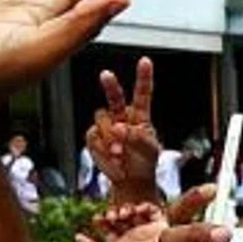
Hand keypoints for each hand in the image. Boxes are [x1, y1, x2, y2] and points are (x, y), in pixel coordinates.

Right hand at [85, 57, 160, 202]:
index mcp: (140, 117)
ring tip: (120, 154)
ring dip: (110, 139)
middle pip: (114, 96)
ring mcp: (106, 126)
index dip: (143, 77)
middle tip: (106, 75)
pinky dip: (102, 150)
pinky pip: (93, 137)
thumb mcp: (148, 150)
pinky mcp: (94, 137)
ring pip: (102, 120)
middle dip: (110, 85)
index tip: (145, 61)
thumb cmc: (144, 163)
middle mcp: (122, 116)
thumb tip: (118, 127)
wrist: (129, 181)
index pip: (142, 94)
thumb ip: (136, 137)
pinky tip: (112, 159)